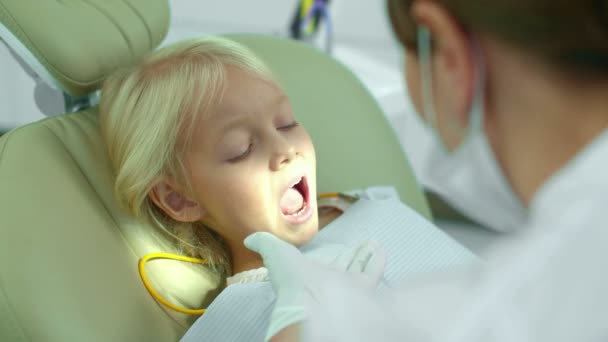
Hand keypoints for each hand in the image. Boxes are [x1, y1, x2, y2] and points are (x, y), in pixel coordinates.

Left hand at [244, 232, 385, 340]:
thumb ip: (265, 244)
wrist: (311, 305)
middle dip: (355, 255)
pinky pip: (374, 272)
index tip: (339, 247)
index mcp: (314, 277)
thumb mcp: (276, 255)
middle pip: (347, 266)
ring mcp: (350, 287)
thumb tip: (250, 238)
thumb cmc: (294, 283)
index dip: (332, 256)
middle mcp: (333, 284)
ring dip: (367, 255)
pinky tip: (381, 249)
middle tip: (364, 244)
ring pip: (362, 268)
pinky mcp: (364, 289)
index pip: (326, 264)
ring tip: (374, 244)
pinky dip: (377, 260)